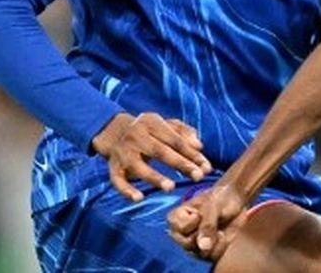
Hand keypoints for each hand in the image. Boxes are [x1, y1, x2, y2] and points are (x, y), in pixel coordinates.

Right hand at [90, 112, 212, 201]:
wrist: (113, 131)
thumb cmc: (149, 130)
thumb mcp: (166, 124)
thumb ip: (184, 132)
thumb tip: (199, 146)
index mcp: (151, 123)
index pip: (175, 140)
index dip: (192, 154)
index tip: (207, 167)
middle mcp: (136, 137)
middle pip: (160, 152)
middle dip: (180, 164)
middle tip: (198, 177)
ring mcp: (123, 153)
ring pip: (138, 166)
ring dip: (154, 177)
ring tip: (170, 187)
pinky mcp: (113, 167)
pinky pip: (117, 180)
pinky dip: (126, 190)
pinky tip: (139, 198)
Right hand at [168, 180, 249, 260]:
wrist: (235, 200)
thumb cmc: (219, 198)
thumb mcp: (213, 206)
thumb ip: (207, 225)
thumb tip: (203, 247)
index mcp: (176, 218)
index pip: (180, 228)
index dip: (194, 221)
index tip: (200, 212)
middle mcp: (181, 234)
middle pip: (188, 244)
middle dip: (205, 233)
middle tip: (213, 221)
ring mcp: (192, 244)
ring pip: (200, 253)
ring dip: (214, 241)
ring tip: (220, 229)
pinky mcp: (206, 251)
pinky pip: (212, 257)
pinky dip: (221, 247)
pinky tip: (223, 236)